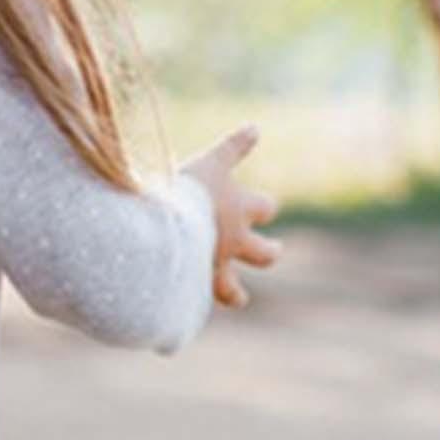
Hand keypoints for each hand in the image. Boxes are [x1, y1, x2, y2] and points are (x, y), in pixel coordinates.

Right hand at [179, 124, 281, 308]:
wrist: (165, 231)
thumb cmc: (187, 190)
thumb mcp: (211, 162)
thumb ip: (233, 147)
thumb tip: (256, 126)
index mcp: (238, 209)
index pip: (263, 208)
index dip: (264, 207)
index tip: (267, 208)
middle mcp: (232, 242)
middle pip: (262, 253)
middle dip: (268, 252)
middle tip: (274, 251)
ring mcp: (212, 268)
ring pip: (233, 289)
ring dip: (236, 293)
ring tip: (240, 298)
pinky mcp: (190, 288)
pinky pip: (195, 303)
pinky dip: (193, 306)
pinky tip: (190, 312)